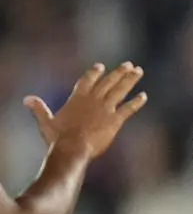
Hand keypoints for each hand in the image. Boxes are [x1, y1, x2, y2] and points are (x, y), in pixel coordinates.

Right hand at [25, 62, 146, 157]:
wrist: (72, 148)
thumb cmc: (57, 137)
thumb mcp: (46, 121)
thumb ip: (39, 109)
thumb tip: (27, 99)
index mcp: (77, 99)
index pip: (87, 81)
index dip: (94, 73)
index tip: (101, 66)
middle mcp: (93, 100)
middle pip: (108, 82)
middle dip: (119, 72)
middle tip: (129, 64)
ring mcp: (105, 109)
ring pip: (120, 91)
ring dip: (130, 80)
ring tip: (139, 71)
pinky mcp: (115, 121)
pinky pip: (128, 109)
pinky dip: (136, 102)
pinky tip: (144, 96)